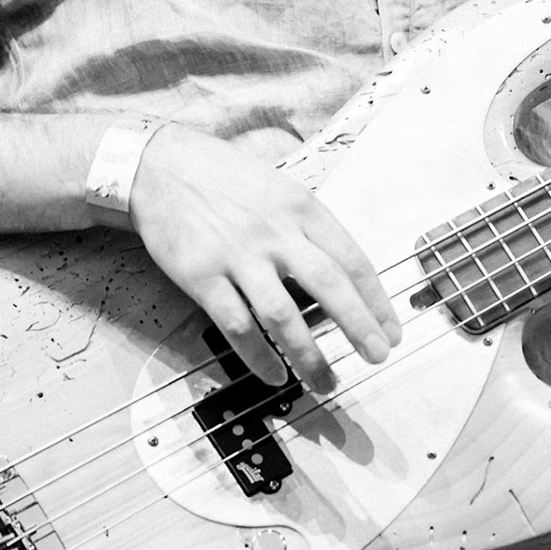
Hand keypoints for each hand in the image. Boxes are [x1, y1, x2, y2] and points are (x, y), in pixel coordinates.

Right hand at [128, 126, 401, 393]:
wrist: (159, 166)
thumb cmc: (228, 179)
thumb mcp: (282, 189)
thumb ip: (312, 228)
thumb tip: (347, 273)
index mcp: (303, 209)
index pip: (353, 260)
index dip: (376, 300)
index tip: (391, 330)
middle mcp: (276, 233)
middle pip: (329, 286)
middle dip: (359, 326)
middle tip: (377, 356)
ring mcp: (238, 256)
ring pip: (283, 315)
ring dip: (309, 355)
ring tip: (328, 383)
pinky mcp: (201, 276)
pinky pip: (236, 324)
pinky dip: (258, 355)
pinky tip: (275, 375)